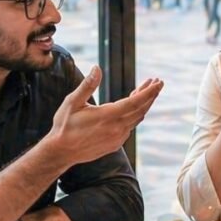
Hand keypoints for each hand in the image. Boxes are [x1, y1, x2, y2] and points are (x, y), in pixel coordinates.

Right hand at [47, 66, 162, 164]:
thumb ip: (87, 85)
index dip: (149, 92)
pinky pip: (130, 127)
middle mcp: (116, 128)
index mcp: (107, 116)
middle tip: (157, 82)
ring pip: (137, 118)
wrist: (61, 152)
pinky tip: (132, 107)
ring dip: (143, 104)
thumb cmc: (64, 125)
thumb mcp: (72, 102)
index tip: (158, 82)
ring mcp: (117, 138)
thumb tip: (97, 68)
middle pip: (141, 109)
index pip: (135, 102)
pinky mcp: (115, 144)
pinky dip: (135, 115)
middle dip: (151, 95)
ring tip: (145, 90)